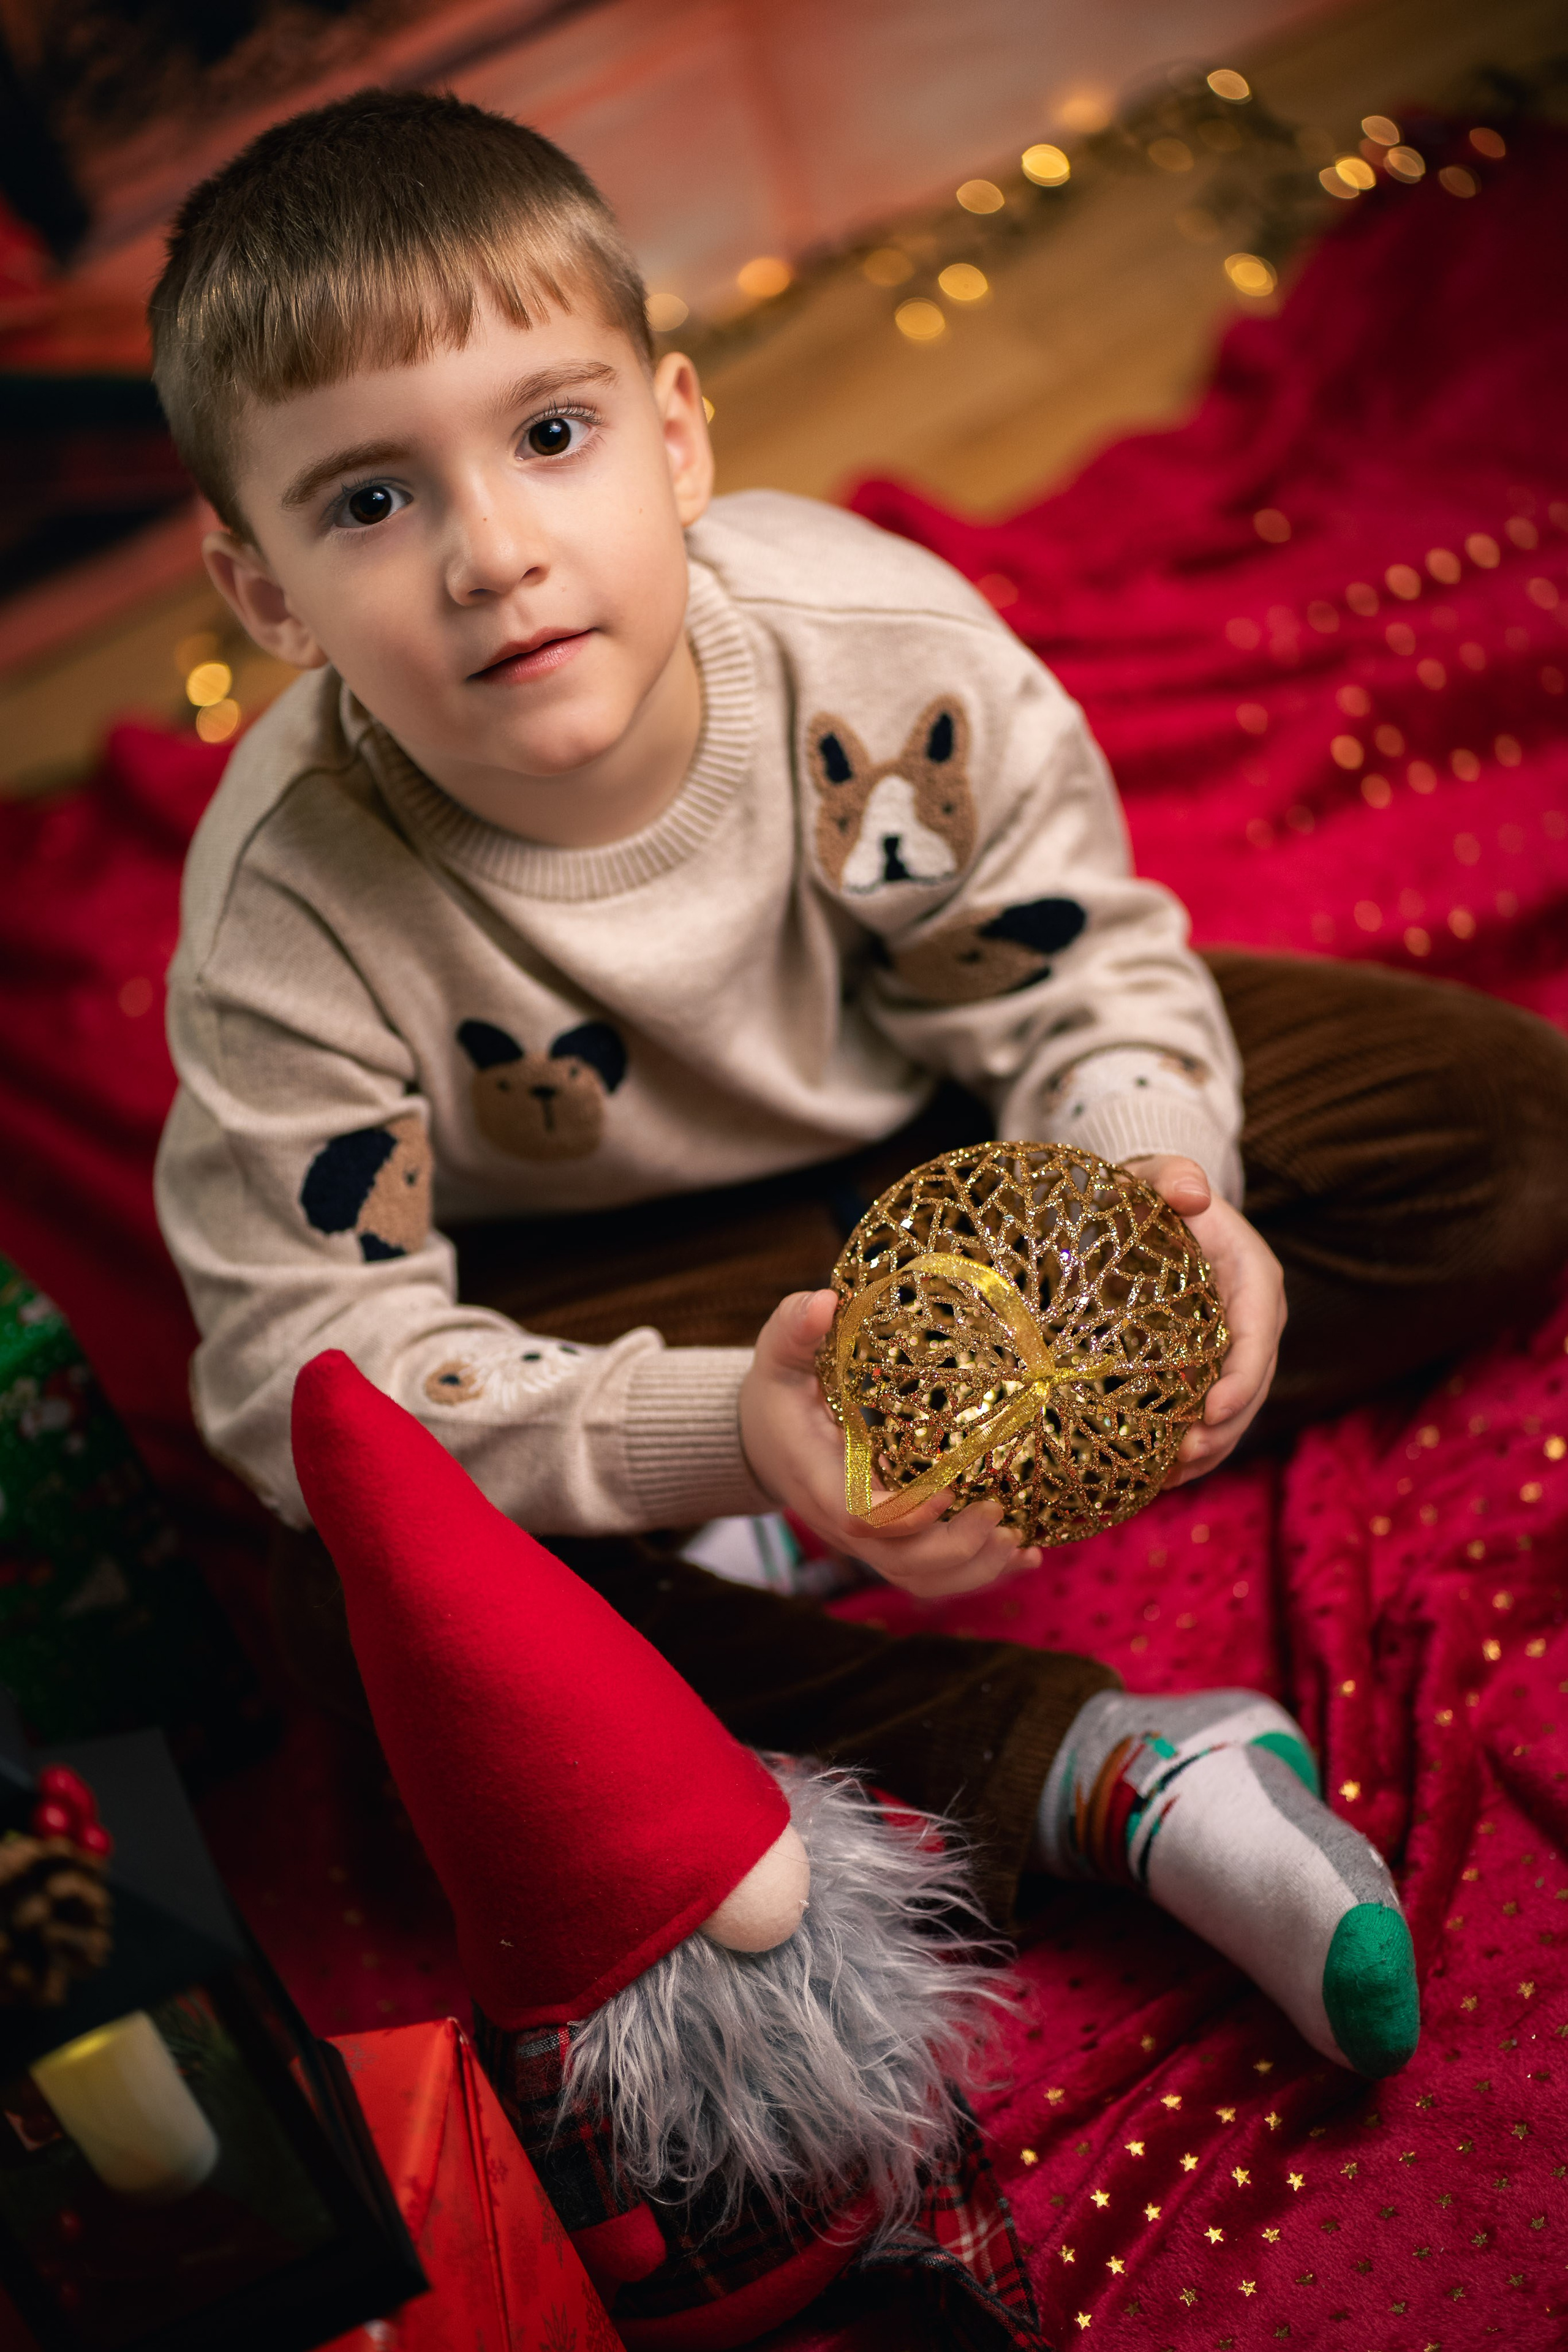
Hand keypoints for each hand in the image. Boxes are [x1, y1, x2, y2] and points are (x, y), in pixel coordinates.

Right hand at [739, 1290, 1042, 1598]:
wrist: (761, 1441)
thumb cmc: (778, 1393)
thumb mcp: (777, 1356)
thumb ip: (794, 1328)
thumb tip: (823, 1301)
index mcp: (817, 1476)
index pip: (859, 1514)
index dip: (905, 1514)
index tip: (948, 1490)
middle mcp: (842, 1520)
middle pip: (899, 1561)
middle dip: (954, 1549)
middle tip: (1001, 1516)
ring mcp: (868, 1540)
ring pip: (919, 1580)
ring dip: (973, 1571)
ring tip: (1020, 1543)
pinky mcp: (890, 1545)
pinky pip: (931, 1578)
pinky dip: (979, 1575)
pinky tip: (1025, 1557)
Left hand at [1121, 1153, 1285, 1484]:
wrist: (1158, 1211)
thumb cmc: (1156, 1195)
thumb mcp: (1160, 1176)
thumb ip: (1173, 1176)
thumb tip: (1191, 1192)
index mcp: (1254, 1278)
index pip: (1257, 1335)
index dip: (1241, 1378)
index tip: (1211, 1411)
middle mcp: (1257, 1319)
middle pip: (1252, 1385)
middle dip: (1223, 1429)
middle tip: (1181, 1461)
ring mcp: (1240, 1348)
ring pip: (1237, 1410)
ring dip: (1209, 1449)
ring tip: (1168, 1480)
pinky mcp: (1217, 1367)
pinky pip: (1214, 1413)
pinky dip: (1195, 1447)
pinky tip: (1160, 1477)